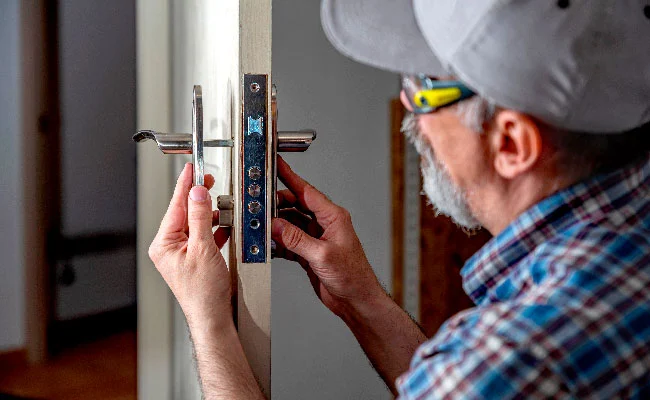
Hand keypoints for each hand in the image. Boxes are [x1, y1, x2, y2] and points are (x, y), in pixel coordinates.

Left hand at [148, 163, 231, 327]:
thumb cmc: (203, 293)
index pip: (175, 206)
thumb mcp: (203, 248)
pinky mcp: (194, 259)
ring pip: (195, 224)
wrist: (213, 317)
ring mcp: (181, 254)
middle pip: (184, 213)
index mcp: (163, 244)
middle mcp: (169, 248)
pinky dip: (214, 229)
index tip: (191, 169)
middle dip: (199, 198)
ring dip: (209, 214)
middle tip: (208, 181)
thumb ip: (201, 217)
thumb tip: (198, 193)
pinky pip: (203, 236)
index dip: (185, 185)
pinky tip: (223, 224)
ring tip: (221, 205)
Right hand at [272, 157, 384, 316]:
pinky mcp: (309, 252)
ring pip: (289, 224)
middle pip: (295, 206)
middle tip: (259, 205)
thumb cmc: (352, 276)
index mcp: (333, 217)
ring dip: (276, 226)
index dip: (290, 177)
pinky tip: (269, 245)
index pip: (307, 192)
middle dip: (276, 205)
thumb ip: (297, 239)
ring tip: (261, 226)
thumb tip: (276, 225)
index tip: (276, 165)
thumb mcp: (322, 255)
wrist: (356, 300)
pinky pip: (289, 241)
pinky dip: (278, 243)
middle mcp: (324, 224)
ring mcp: (316, 238)